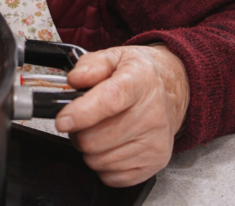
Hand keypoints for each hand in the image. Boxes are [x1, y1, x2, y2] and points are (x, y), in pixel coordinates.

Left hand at [54, 45, 188, 186]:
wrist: (172, 91)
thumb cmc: (139, 76)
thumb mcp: (114, 57)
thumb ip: (90, 65)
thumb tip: (75, 80)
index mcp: (139, 82)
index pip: (109, 101)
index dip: (82, 113)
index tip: (63, 121)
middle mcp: (152, 115)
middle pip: (97, 138)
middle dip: (78, 131)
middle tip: (82, 120)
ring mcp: (155, 142)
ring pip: (100, 160)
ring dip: (89, 149)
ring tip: (98, 131)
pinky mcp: (155, 162)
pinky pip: (112, 177)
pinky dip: (103, 165)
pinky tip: (110, 146)